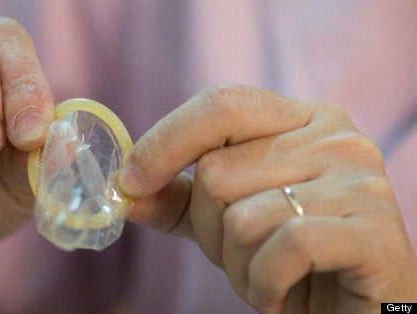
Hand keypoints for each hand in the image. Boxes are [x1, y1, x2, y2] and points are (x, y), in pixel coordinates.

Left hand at [118, 84, 416, 312]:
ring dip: (237, 266)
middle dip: (210, 231)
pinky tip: (279, 294)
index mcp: (300, 119)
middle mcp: (335, 137)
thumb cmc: (290, 258)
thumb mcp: (226, 220)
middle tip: (242, 256)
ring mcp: (360, 180)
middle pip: (217, 172)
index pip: (220, 105)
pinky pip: (284, 246)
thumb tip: (122, 189)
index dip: (165, 142)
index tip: (130, 181)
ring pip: (242, 217)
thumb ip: (178, 200)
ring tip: (266, 277)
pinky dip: (264, 283)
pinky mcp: (376, 233)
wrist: (358, 309)